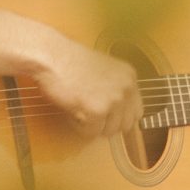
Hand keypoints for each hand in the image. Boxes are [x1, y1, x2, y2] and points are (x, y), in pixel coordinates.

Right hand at [26, 38, 142, 136]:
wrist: (51, 56)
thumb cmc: (70, 62)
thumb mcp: (103, 70)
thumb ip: (115, 89)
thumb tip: (118, 114)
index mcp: (130, 77)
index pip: (137, 111)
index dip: (120, 117)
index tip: (108, 117)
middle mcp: (126, 88)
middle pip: (125, 125)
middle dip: (107, 124)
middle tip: (90, 115)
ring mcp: (113, 100)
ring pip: (109, 131)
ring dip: (93, 125)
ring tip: (79, 108)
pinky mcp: (97, 111)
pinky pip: (91, 132)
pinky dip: (79, 126)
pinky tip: (72, 110)